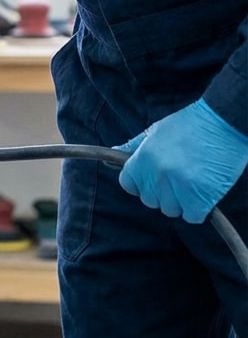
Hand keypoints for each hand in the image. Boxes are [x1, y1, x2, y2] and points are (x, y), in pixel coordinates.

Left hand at [117, 98, 247, 223]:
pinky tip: (204, 192)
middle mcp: (157, 175)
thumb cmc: (190, 124)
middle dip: (163, 192)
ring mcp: (178, 187)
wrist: (224, 121)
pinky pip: (192, 216)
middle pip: (150, 200)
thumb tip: (113, 154)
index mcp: (142, 159)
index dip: (141, 183)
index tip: (154, 178)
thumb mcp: (155, 131)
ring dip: (181, 202)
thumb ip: (133, 147)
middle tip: (179, 176)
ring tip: (193, 181)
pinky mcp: (200, 197)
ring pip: (171, 210)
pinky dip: (198, 209)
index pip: (128, 185)